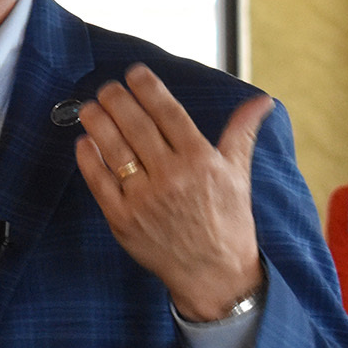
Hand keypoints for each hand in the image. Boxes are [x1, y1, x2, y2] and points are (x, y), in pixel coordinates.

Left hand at [75, 63, 273, 319]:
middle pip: (137, 126)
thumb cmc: (228, 222)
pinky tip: (85, 143)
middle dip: (117, 100)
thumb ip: (242, 132)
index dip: (148, 89)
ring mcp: (145, 199)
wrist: (214, 275)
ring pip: (115, 150)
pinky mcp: (124, 220)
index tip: (134, 73)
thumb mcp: (238, 174)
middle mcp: (172, 176)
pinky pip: (100, 182)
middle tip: (107, 88)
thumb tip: (263, 101)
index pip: (168, 113)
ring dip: (98, 123)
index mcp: (200, 160)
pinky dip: (90, 160)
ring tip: (90, 108)